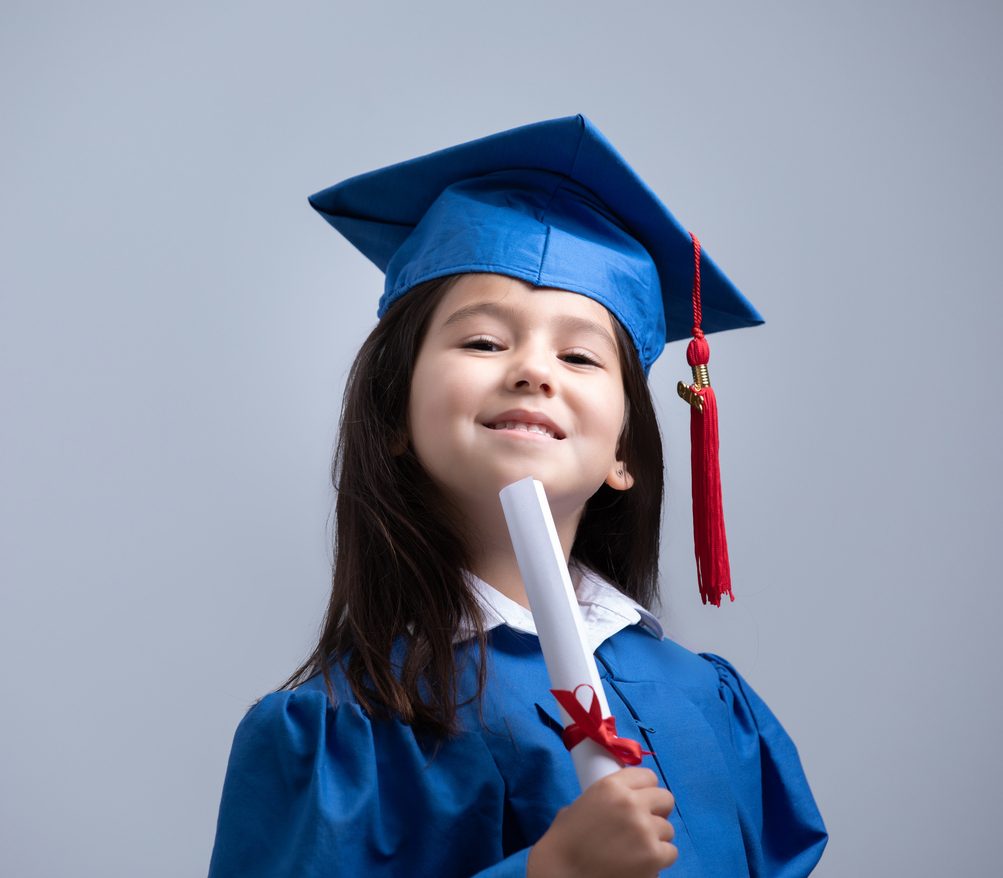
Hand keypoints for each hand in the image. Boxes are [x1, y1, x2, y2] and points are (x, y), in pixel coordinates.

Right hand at [526, 767, 677, 877]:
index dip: (646, 789)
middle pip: (665, 798)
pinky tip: (642, 863)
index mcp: (611, 786)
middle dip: (658, 811)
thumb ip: (602, 801)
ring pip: (669, 829)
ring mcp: (644, 830)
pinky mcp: (654, 856)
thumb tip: (617, 805)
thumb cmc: (564, 843)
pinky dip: (659, 859)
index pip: (648, 776)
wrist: (562, 875)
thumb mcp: (578, 807)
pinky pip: (670, 852)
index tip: (642, 800)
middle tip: (645, 824)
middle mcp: (631, 803)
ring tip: (637, 848)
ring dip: (656, 838)